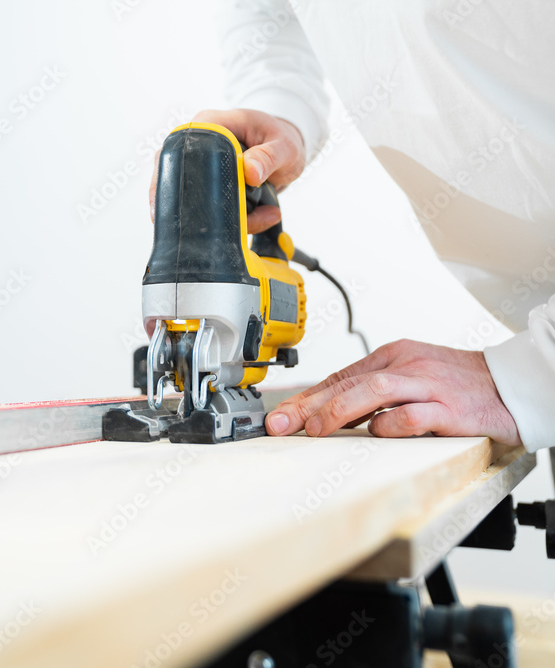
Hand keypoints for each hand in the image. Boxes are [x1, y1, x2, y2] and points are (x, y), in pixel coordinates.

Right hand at [148, 109, 305, 233]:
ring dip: (227, 217)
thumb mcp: (284, 146)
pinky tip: (261, 216)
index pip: (186, 145)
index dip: (191, 172)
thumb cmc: (282, 140)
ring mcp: (198, 165)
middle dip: (207, 205)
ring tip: (264, 214)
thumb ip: (269, 157)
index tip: (213, 198)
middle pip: (179, 177)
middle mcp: (198, 143)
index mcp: (212, 124)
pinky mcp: (205, 185)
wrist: (285, 150)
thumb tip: (249, 171)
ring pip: (192, 200)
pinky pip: (207, 209)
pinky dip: (233, 221)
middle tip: (247, 217)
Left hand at [266, 340, 520, 444]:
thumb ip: (376, 393)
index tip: (280, 415)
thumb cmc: (457, 386)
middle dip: (310, 405)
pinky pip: (414, 415)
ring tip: (317, 429)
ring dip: (341, 411)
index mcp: (393, 357)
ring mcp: (428, 385)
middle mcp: (406, 365)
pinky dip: (391, 424)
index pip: (340, 376)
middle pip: (349, 382)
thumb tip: (330, 413)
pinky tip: (376, 433)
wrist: (510, 385)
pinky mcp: (450, 409)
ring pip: (375, 391)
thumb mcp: (411, 377)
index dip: (306, 397)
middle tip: (283, 424)